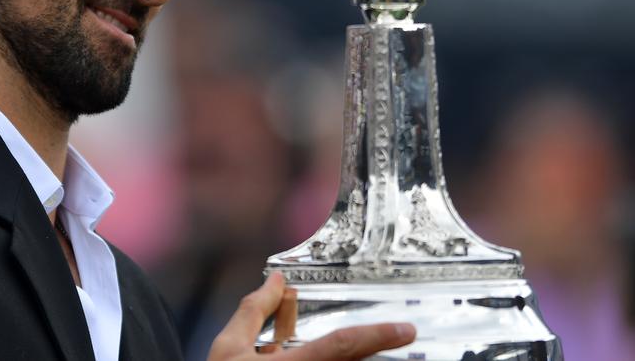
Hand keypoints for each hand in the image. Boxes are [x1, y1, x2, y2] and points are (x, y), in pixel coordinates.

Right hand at [207, 272, 415, 360]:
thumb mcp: (228, 347)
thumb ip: (254, 312)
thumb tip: (276, 281)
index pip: (341, 345)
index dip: (377, 334)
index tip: (405, 329)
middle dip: (376, 351)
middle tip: (396, 337)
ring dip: (356, 359)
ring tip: (366, 347)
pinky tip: (325, 354)